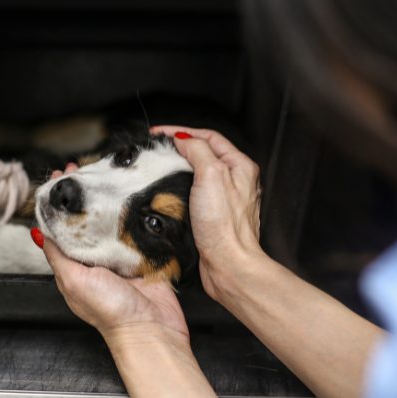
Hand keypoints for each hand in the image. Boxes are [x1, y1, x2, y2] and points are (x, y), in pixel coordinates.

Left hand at [39, 163, 188, 341]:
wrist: (151, 329)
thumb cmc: (111, 312)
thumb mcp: (73, 280)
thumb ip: (57, 256)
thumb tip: (36, 232)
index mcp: (75, 266)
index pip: (62, 227)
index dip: (59, 203)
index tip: (60, 179)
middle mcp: (97, 259)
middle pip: (86, 219)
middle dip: (84, 194)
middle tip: (82, 168)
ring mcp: (121, 255)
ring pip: (111, 220)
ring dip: (108, 198)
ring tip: (105, 174)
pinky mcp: (143, 253)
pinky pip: (136, 228)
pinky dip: (133, 212)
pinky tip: (131, 195)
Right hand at [150, 126, 263, 301]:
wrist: (228, 265)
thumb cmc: (225, 227)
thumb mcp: (211, 176)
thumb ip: (198, 151)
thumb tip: (183, 139)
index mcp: (240, 166)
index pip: (208, 137)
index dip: (182, 132)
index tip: (159, 134)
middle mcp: (235, 181)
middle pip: (203, 153)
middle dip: (179, 148)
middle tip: (157, 148)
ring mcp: (224, 199)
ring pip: (197, 174)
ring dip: (178, 169)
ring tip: (159, 167)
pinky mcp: (212, 216)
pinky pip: (194, 194)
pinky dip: (179, 189)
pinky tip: (168, 193)